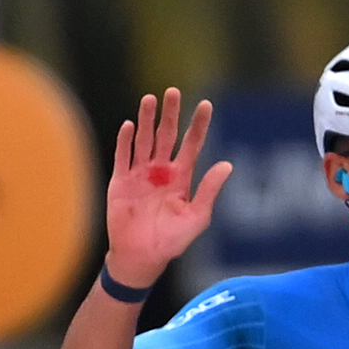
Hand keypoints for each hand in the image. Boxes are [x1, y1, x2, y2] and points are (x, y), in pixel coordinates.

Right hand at [104, 89, 231, 284]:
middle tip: (173, 91)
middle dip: (170, 114)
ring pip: (144, 141)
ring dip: (147, 120)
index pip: (192, 144)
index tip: (206, 104)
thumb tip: (227, 165)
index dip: (198, 125)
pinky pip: (123, 157)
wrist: (141, 257)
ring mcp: (140, 174)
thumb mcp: (197, 217)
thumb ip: (209, 190)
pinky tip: (130, 125)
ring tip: (150, 99)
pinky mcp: (120, 182)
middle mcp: (161, 171)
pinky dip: (126, 141)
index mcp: (181, 177)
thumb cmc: (171, 241)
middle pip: (167, 135)